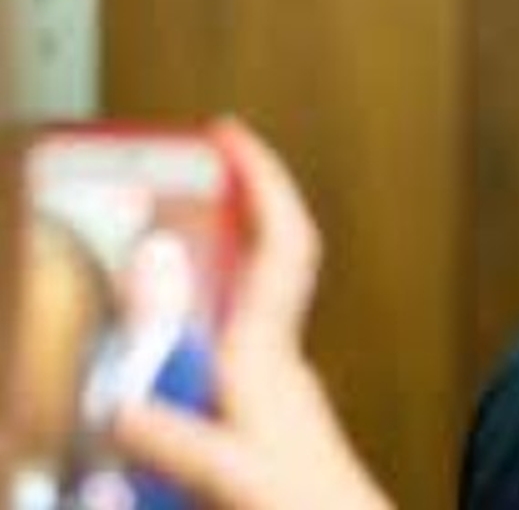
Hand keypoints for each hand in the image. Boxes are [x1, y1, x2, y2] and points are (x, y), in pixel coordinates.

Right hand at [111, 119, 391, 509]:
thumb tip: (123, 407)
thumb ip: (178, 442)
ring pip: (246, 297)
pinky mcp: (267, 413)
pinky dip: (198, 322)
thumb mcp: (235, 478)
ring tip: (156, 248)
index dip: (262, 181)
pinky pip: (231, 340)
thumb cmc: (309, 507)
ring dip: (211, 261)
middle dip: (230, 205)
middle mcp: (275, 358)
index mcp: (266, 356)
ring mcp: (275, 383)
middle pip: (264, 255)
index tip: (230, 132)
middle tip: (185, 172)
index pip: (281, 242)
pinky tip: (165, 346)